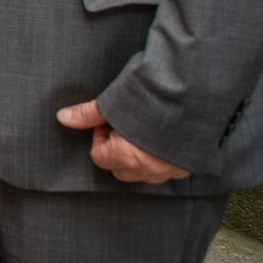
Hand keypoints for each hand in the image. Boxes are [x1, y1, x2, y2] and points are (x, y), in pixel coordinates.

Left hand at [57, 101, 191, 183]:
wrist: (200, 90)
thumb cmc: (153, 95)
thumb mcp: (114, 101)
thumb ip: (88, 114)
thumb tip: (62, 118)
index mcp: (128, 157)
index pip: (99, 157)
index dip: (100, 136)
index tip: (109, 119)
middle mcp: (152, 169)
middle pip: (121, 169)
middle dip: (117, 150)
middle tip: (125, 124)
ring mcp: (174, 169)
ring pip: (146, 172)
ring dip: (139, 156)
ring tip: (143, 129)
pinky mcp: (193, 164)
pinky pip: (169, 169)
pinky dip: (162, 157)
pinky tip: (164, 136)